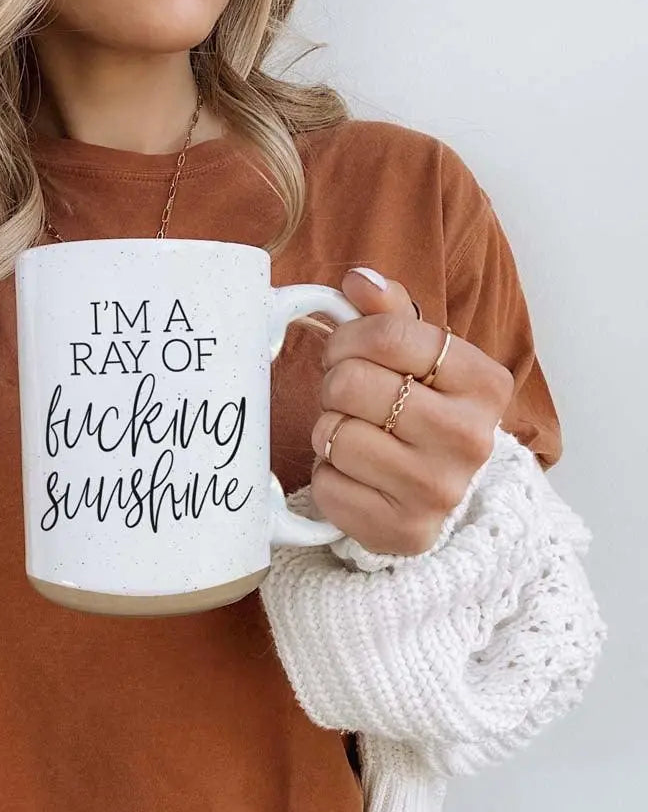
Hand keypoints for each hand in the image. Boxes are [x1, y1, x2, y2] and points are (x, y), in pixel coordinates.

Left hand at [309, 267, 515, 555]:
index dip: (348, 337)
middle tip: (347, 398)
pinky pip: (327, 484)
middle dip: (334, 385)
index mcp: (483, 382)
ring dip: (329, 432)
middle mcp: (470, 438)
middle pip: (351, 383)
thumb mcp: (419, 357)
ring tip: (356, 436)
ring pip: (335, 435)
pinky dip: (328, 476)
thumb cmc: (421, 412)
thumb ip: (389, 312)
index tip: (347, 350)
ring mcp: (439, 490)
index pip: (388, 335)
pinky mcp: (403, 530)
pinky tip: (355, 475)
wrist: (437, 495)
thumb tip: (358, 280)